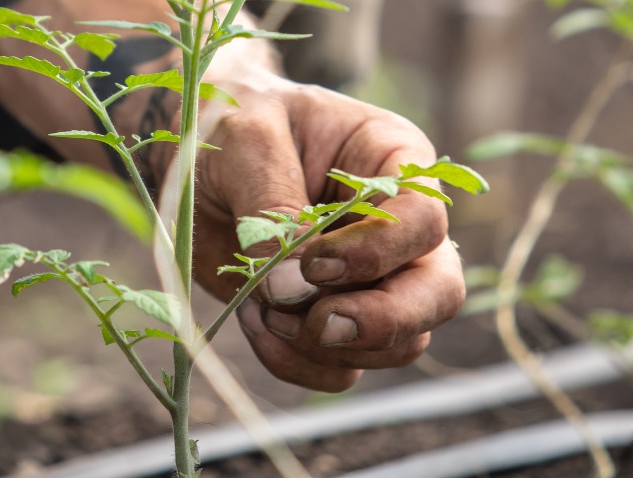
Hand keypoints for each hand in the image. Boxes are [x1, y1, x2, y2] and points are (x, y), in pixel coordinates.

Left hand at [194, 74, 464, 392]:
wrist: (193, 158)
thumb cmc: (229, 125)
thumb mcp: (247, 140)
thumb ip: (272, 204)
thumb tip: (291, 286)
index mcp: (395, 162)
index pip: (424, 221)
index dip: (377, 253)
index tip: (313, 263)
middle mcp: (399, 228)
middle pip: (439, 293)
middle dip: (383, 321)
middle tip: (320, 323)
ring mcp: (373, 281)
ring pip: (399, 344)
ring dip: (328, 344)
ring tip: (262, 305)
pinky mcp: (333, 320)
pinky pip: (341, 370)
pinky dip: (297, 362)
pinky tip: (253, 321)